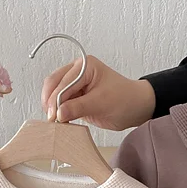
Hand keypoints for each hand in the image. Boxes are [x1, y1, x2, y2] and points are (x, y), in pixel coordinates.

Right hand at [41, 56, 155, 130]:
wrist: (136, 108)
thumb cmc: (125, 100)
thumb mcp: (101, 103)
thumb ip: (78, 107)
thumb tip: (58, 114)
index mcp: (84, 66)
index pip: (63, 81)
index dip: (56, 99)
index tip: (54, 116)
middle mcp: (77, 71)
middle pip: (53, 84)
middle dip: (50, 102)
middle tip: (51, 119)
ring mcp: (75, 84)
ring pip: (54, 94)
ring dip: (52, 107)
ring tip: (55, 122)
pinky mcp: (75, 97)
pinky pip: (60, 103)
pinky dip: (58, 112)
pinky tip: (60, 121)